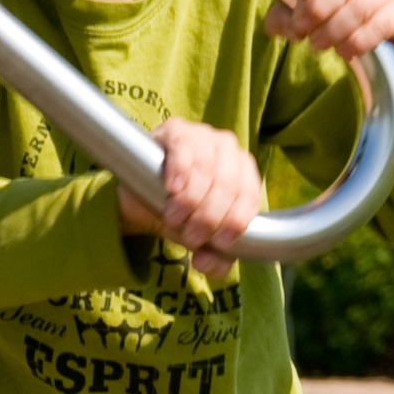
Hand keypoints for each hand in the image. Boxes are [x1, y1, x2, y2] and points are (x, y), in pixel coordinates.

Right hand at [121, 118, 261, 285]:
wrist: (143, 197)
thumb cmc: (181, 214)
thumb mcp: (200, 241)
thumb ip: (214, 259)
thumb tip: (206, 263)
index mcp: (244, 174)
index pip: (250, 197)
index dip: (236, 222)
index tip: (217, 241)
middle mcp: (229, 150)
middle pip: (229, 185)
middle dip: (209, 217)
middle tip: (190, 236)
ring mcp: (203, 136)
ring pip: (208, 169)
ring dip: (192, 200)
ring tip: (174, 218)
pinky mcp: (176, 130)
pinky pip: (185, 148)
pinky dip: (181, 171)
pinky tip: (172, 188)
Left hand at [266, 0, 393, 75]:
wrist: (382, 34)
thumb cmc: (335, 16)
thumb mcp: (306, 13)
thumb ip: (285, 16)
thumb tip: (274, 24)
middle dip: (317, 8)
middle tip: (302, 30)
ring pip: (361, 3)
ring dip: (334, 29)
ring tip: (319, 44)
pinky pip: (380, 24)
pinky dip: (357, 41)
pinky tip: (345, 51)